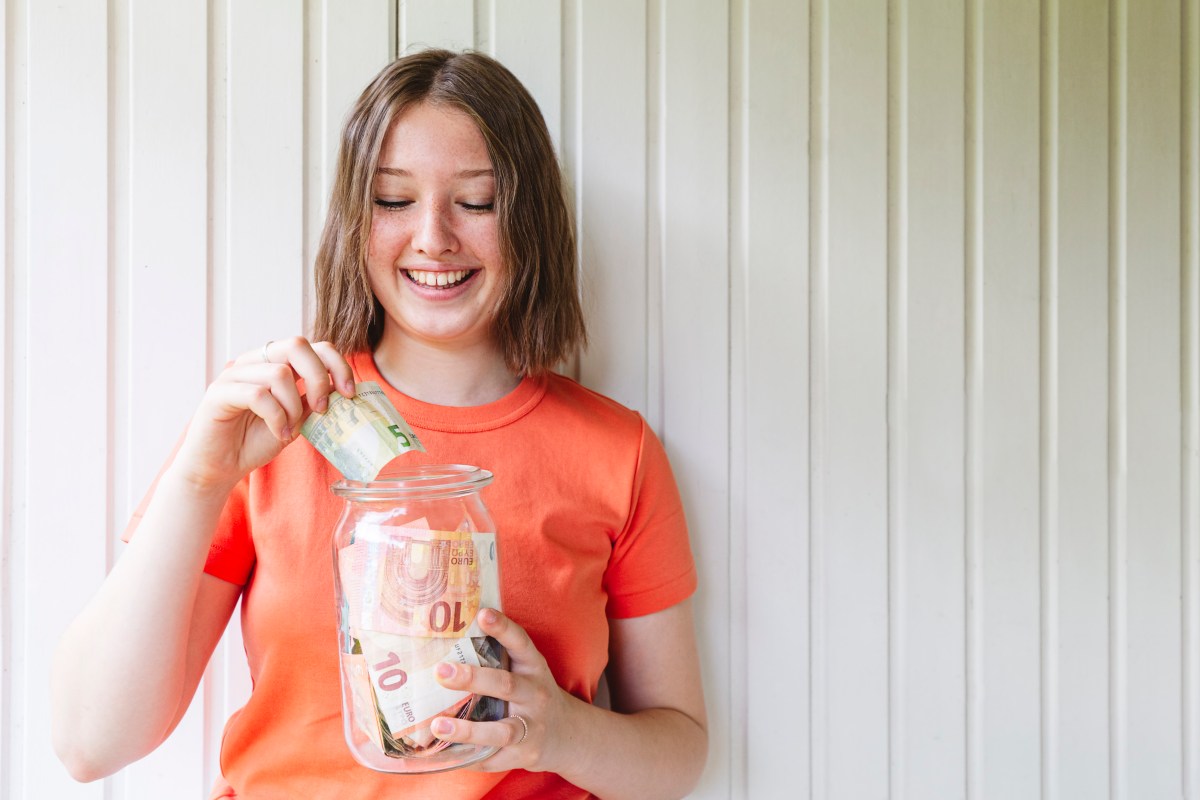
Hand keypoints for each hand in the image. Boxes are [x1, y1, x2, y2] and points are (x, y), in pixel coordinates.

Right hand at [173, 337, 355, 491]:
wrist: (220, 467)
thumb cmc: (255, 441)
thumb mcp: (296, 419)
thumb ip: (314, 401)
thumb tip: (342, 390)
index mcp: (276, 363)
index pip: (314, 346)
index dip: (337, 365)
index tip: (349, 393)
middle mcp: (255, 362)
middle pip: (296, 345)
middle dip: (318, 378)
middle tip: (322, 408)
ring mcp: (234, 374)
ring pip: (279, 373)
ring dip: (293, 407)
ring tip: (290, 429)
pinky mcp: (219, 393)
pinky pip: (258, 395)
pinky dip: (276, 418)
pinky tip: (278, 434)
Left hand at [430, 609, 574, 772]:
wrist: (566, 733)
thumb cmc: (531, 694)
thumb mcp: (524, 670)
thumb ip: (496, 656)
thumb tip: (443, 636)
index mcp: (533, 667)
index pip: (520, 643)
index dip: (503, 628)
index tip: (482, 614)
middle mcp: (535, 695)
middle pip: (505, 685)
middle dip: (472, 678)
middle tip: (441, 672)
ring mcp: (532, 727)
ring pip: (501, 730)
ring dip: (468, 730)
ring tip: (438, 725)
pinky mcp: (524, 755)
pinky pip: (493, 758)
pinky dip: (468, 758)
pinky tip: (444, 754)